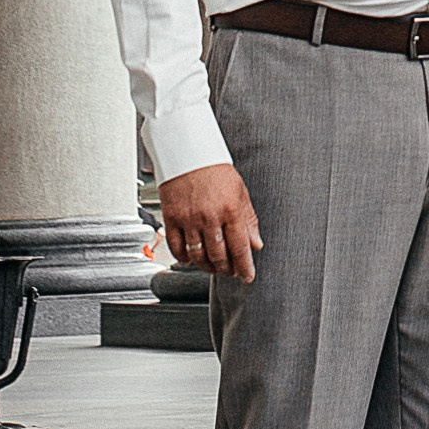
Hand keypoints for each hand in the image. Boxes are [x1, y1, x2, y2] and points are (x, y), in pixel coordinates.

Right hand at [160, 162, 261, 281]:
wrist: (188, 152)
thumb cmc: (215, 169)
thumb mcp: (240, 191)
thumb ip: (249, 220)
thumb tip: (256, 243)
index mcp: (230, 210)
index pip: (240, 247)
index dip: (245, 267)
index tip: (247, 276)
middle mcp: (209, 217)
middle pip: (219, 256)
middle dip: (227, 269)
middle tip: (230, 272)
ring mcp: (189, 219)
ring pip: (198, 255)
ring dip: (207, 267)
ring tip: (213, 267)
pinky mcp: (172, 218)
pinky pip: (176, 248)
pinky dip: (184, 258)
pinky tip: (191, 258)